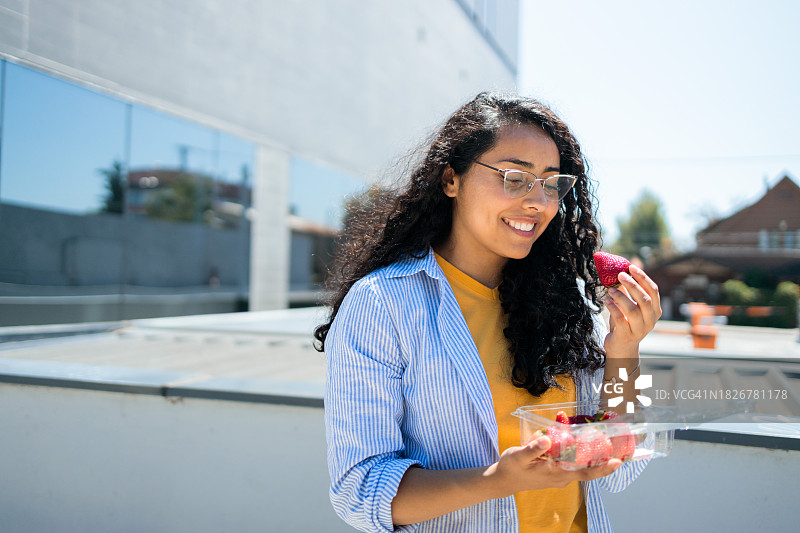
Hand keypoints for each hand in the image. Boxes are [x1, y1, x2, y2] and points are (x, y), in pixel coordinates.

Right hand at [491, 436, 621, 494]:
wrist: (502, 481)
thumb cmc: (510, 468)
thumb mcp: (518, 456)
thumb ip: (533, 448)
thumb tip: (548, 440)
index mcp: (556, 473)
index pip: (586, 473)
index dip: (603, 468)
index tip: (618, 462)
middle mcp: (562, 477)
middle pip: (588, 470)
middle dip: (605, 460)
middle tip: (620, 448)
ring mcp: (559, 476)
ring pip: (581, 467)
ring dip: (593, 457)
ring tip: (604, 443)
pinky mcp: (555, 473)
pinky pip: (573, 465)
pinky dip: (580, 456)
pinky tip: (581, 445)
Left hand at [603, 264, 661, 358]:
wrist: (622, 347)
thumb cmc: (627, 322)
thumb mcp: (631, 306)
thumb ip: (630, 291)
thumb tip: (623, 269)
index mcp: (655, 310)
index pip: (653, 291)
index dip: (643, 278)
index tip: (631, 267)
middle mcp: (651, 320)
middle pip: (645, 299)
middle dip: (632, 285)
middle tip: (620, 275)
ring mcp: (640, 329)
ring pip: (633, 310)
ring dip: (621, 297)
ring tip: (610, 290)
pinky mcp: (627, 336)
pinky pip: (621, 319)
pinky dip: (613, 308)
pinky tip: (607, 302)